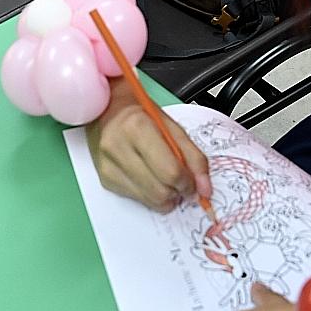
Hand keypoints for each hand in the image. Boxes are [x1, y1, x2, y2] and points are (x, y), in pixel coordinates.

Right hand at [85, 80, 209, 211]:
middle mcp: (118, 147)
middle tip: (181, 183)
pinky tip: (149, 178)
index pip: (170, 171)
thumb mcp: (173, 127)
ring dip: (165, 196)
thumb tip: (204, 189)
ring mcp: (108, 165)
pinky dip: (149, 194)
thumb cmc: (142, 115)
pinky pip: (137, 199)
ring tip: (165, 180)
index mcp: (137, 127)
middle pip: (160, 191)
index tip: (193, 183)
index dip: (188, 183)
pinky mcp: (105, 178)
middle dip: (177, 192)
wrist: (109, 109)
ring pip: (149, 200)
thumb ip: (194, 157)